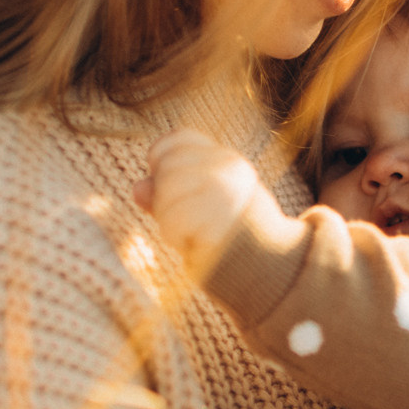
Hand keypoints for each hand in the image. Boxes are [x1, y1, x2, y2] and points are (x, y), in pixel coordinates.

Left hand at [132, 129, 278, 273]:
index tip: (167, 186)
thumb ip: (168, 192)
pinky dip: (174, 235)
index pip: (178, 139)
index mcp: (227, 160)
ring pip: (166, 190)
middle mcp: (229, 168)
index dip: (160, 159)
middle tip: (185, 221)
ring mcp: (226, 190)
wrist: (270, 269)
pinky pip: (172, 218)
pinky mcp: (220, 215)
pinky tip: (190, 242)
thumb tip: (138, 189)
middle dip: (163, 197)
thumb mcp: (201, 206)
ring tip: (189, 232)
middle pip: (167, 167)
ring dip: (167, 218)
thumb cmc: (229, 238)